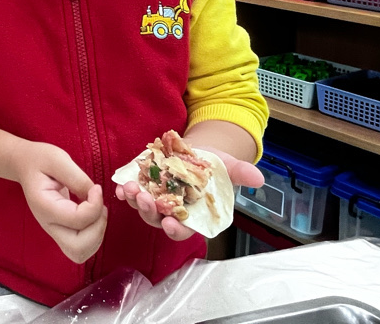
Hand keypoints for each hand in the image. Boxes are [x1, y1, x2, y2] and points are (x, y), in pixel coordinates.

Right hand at [11, 141, 106, 262]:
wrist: (25, 165)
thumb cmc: (40, 160)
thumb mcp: (58, 159)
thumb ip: (77, 178)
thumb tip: (94, 195)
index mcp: (44, 206)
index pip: (77, 220)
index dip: (94, 206)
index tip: (96, 188)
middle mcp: (48, 224)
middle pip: (77, 248)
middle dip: (97, 229)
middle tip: (99, 207)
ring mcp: (54, 232)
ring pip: (80, 253)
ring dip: (97, 235)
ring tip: (97, 211)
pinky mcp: (61, 233)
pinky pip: (81, 248)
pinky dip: (94, 237)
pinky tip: (93, 216)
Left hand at [114, 144, 263, 241]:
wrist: (196, 149)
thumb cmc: (213, 164)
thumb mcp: (228, 166)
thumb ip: (240, 173)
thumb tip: (258, 178)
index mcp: (193, 216)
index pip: (183, 230)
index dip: (176, 229)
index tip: (170, 223)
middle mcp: (172, 213)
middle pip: (157, 219)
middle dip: (149, 211)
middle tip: (145, 199)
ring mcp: (155, 201)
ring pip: (142, 207)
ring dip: (134, 200)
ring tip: (130, 188)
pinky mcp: (143, 186)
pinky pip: (131, 192)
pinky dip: (125, 190)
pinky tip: (121, 183)